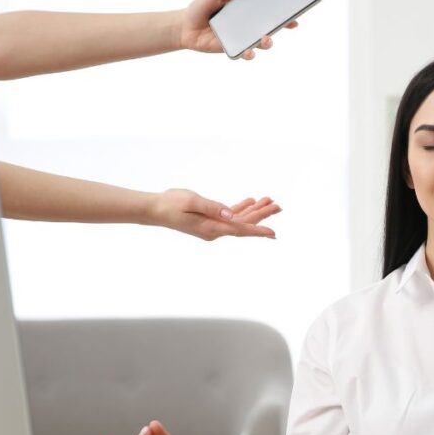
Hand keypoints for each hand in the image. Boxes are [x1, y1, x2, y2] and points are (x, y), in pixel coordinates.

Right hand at [149, 189, 280, 240]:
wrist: (154, 209)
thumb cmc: (171, 204)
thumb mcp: (192, 201)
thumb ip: (212, 207)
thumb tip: (230, 214)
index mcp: (212, 228)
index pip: (240, 230)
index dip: (258, 231)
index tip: (273, 234)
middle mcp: (215, 230)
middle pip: (244, 223)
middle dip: (262, 215)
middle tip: (279, 206)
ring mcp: (213, 226)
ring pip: (239, 219)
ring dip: (254, 210)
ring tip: (270, 201)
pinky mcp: (210, 221)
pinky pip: (230, 216)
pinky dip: (241, 208)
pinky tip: (250, 201)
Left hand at [179, 0, 298, 59]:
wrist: (184, 26)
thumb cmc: (200, 7)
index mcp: (246, 10)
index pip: (268, 12)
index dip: (282, 14)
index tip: (294, 15)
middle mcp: (246, 26)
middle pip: (269, 28)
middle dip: (281, 27)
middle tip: (288, 25)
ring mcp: (241, 39)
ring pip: (260, 43)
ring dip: (267, 42)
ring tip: (266, 39)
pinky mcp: (232, 50)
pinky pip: (245, 54)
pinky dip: (249, 54)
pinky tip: (249, 51)